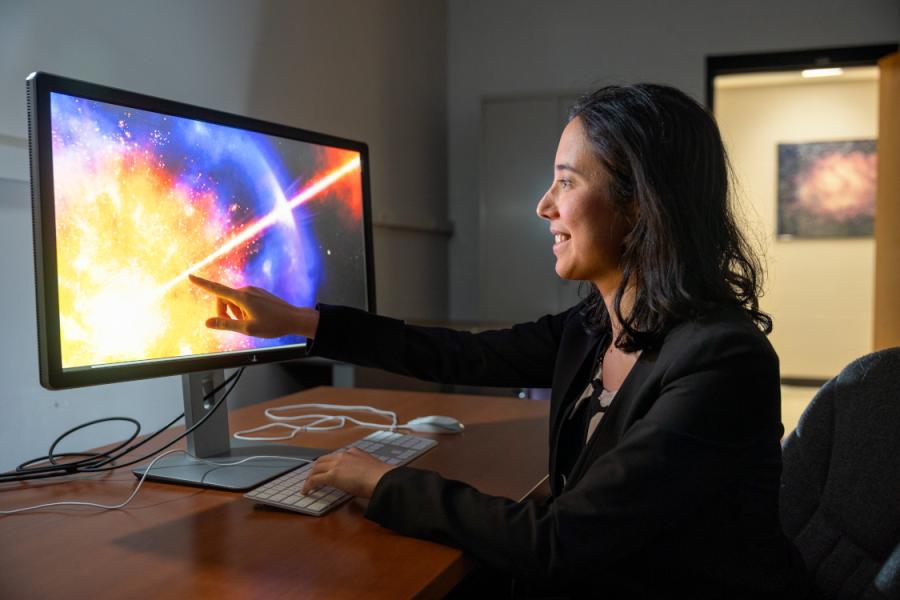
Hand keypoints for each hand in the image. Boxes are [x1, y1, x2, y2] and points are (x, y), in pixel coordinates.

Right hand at [188, 274, 319, 337]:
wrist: (294, 319)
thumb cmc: (272, 325)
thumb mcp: (247, 329)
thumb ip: (226, 324)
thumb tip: (207, 322)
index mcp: (242, 297)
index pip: (216, 289)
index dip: (202, 284)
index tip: (190, 277)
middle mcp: (247, 290)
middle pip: (224, 298)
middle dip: (224, 311)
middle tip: (234, 324)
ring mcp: (254, 291)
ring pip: (234, 300)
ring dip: (235, 312)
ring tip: (249, 322)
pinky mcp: (259, 293)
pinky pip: (243, 300)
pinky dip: (243, 309)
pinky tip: (254, 318)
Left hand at [301, 448, 395, 498]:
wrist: (383, 479)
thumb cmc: (381, 478)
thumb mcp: (369, 468)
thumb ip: (360, 469)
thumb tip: (358, 479)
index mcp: (353, 452)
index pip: (335, 456)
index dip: (327, 464)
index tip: (325, 470)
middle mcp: (344, 455)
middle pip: (322, 460)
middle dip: (315, 469)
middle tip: (312, 478)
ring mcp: (337, 463)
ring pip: (316, 468)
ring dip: (311, 476)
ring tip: (307, 485)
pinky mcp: (333, 475)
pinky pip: (315, 479)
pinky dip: (309, 485)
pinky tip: (306, 491)